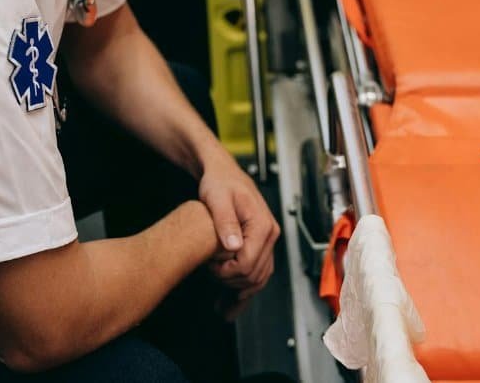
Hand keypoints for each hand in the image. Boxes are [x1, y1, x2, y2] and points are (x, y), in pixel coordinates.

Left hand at [197, 146, 279, 316]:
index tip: (210, 269)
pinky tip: (232, 302)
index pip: (249, 263)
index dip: (228, 273)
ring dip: (241, 294)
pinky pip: (257, 272)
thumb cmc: (219, 182)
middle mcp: (269, 234)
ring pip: (259, 278)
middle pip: (255, 274)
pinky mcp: (260, 244)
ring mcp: (266, 240)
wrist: (222, 173)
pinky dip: (245, 288)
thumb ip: (225, 221)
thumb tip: (234, 245)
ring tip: (222, 307)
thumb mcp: (217, 198)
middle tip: (211, 280)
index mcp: (262, 224)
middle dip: (232, 284)